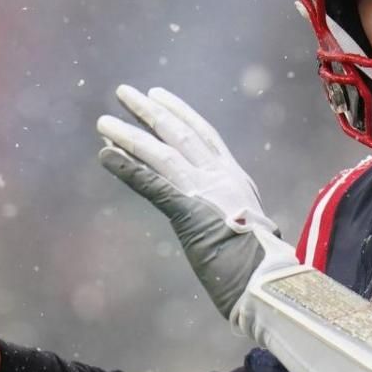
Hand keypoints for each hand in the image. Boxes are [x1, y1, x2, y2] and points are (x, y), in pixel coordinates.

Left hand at [96, 85, 298, 322]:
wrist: (269, 279)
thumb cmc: (262, 266)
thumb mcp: (252, 228)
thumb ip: (236, 215)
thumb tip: (233, 220)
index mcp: (237, 179)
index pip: (205, 135)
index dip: (181, 113)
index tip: (159, 96)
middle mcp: (221, 177)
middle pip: (180, 134)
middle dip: (149, 112)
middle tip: (123, 92)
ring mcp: (205, 192)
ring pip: (161, 153)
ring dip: (129, 135)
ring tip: (102, 123)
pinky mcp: (187, 211)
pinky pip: (150, 184)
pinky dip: (126, 168)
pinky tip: (105, 155)